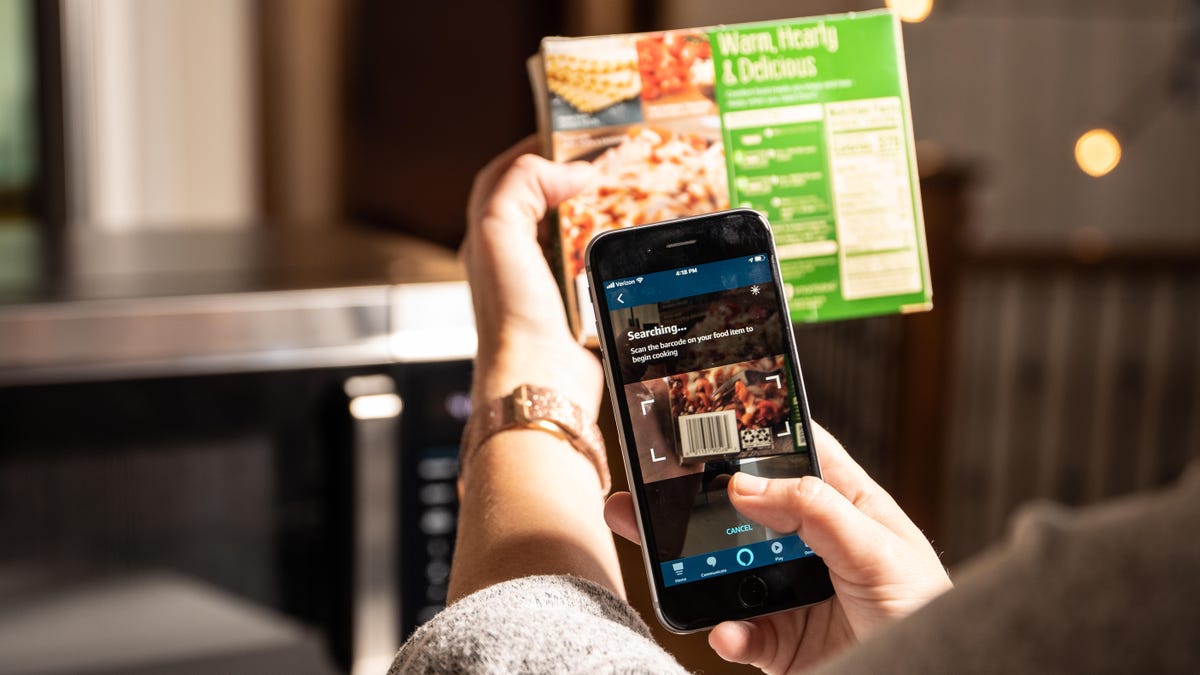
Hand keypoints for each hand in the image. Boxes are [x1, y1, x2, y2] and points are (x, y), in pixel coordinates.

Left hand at [462, 137, 601, 417]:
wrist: (540, 381)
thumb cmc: (513, 312)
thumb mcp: (499, 230)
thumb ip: (523, 184)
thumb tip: (571, 171)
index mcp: (487, 238)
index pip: (506, 177)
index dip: (537, 151)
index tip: (574, 137)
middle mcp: (512, 260)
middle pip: (541, 201)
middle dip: (570, 177)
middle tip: (608, 161)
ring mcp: (544, 285)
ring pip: (569, 232)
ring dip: (595, 211)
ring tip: (626, 194)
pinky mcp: (574, 308)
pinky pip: (593, 265)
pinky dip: (610, 246)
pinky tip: (630, 243)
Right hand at [604, 422, 951, 672]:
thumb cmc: (928, 613)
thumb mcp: (879, 550)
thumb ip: (815, 510)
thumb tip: (744, 485)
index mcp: (845, 508)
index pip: (795, 455)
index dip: (754, 434)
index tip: (707, 417)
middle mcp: (813, 546)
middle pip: (741, 512)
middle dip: (693, 501)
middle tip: (648, 484)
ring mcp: (792, 594)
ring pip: (725, 569)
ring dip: (689, 565)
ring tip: (658, 556)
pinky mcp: (779, 643)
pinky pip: (738, 633)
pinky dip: (726, 632)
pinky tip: (728, 630)